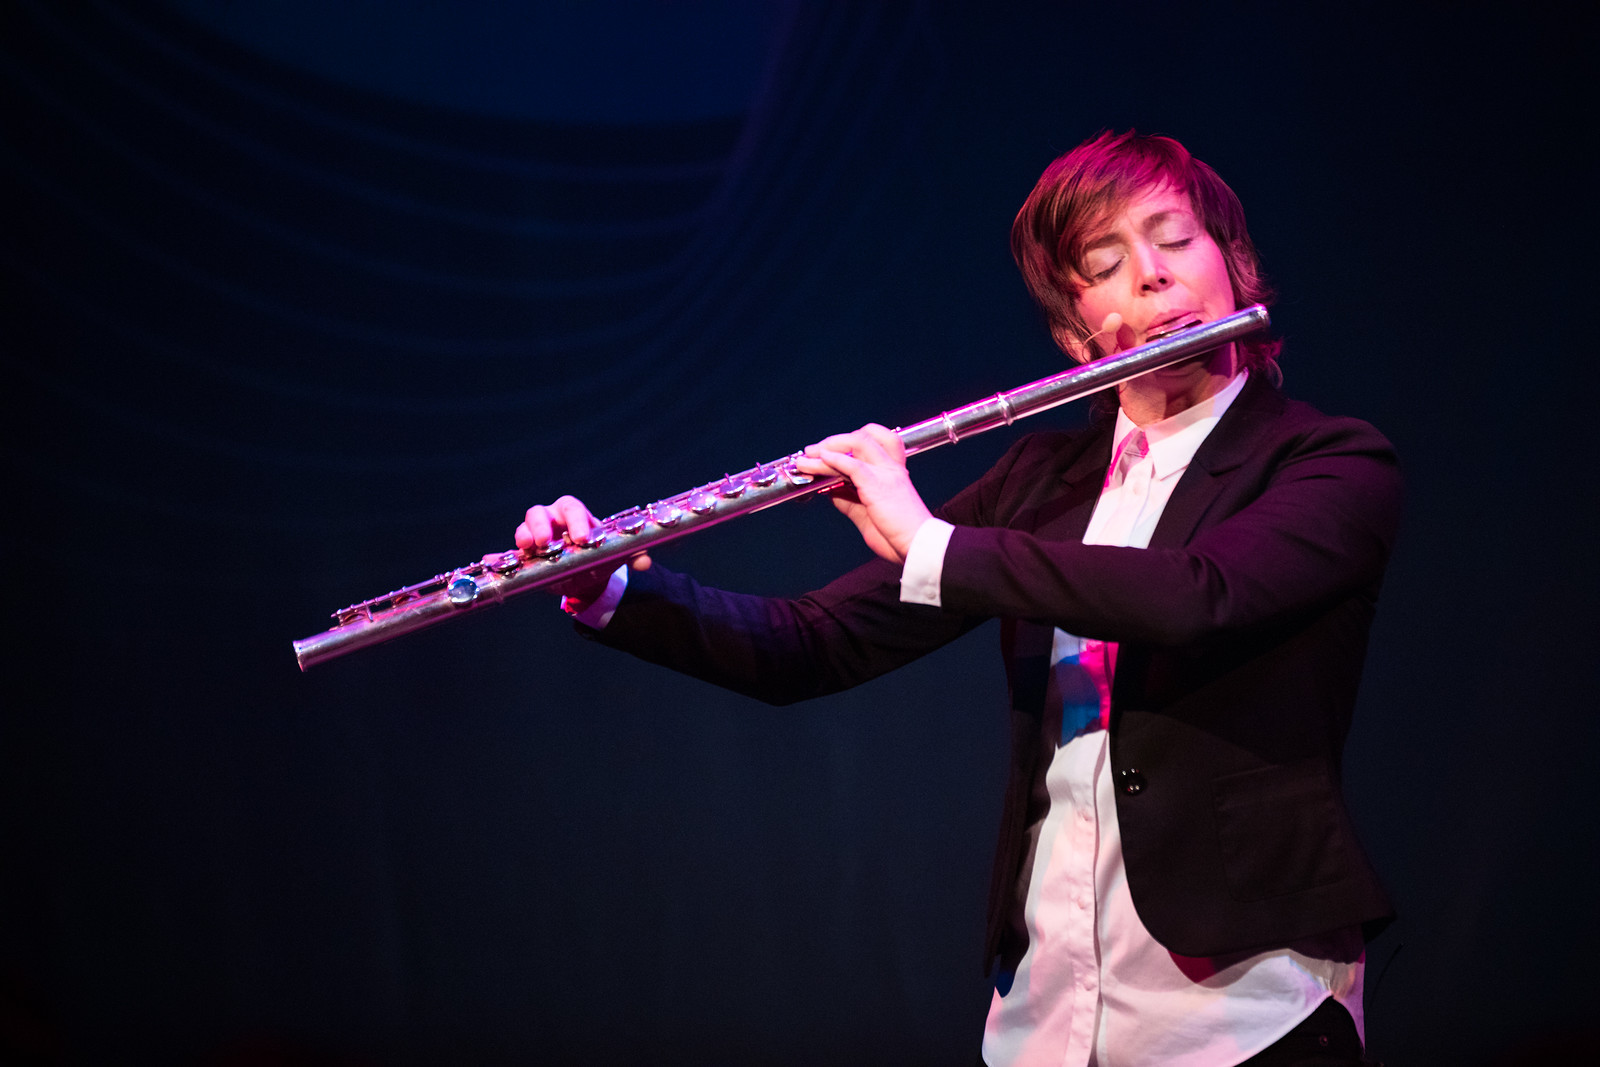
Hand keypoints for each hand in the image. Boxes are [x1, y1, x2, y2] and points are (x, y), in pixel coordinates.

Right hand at [512, 495, 650, 606]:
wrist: (583, 573)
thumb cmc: (597, 555)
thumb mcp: (613, 555)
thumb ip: (632, 556)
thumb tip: (644, 562)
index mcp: (574, 515)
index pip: (572, 508)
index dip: (576, 520)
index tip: (583, 538)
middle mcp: (551, 520)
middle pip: (539, 513)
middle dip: (541, 527)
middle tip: (547, 543)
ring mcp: (535, 536)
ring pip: (523, 529)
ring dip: (523, 538)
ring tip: (527, 550)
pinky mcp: (524, 554)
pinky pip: (507, 553)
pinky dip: (499, 557)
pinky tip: (491, 561)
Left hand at [795, 423, 931, 563]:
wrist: (919, 546)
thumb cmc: (900, 535)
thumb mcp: (868, 515)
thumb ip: (850, 501)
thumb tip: (830, 491)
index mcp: (894, 472)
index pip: (878, 439)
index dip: (854, 438)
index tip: (833, 448)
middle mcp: (892, 468)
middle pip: (865, 436)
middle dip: (834, 440)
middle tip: (813, 451)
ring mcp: (886, 473)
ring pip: (856, 445)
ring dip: (827, 448)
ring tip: (807, 457)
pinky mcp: (878, 485)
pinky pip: (853, 464)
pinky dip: (834, 460)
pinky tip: (820, 460)